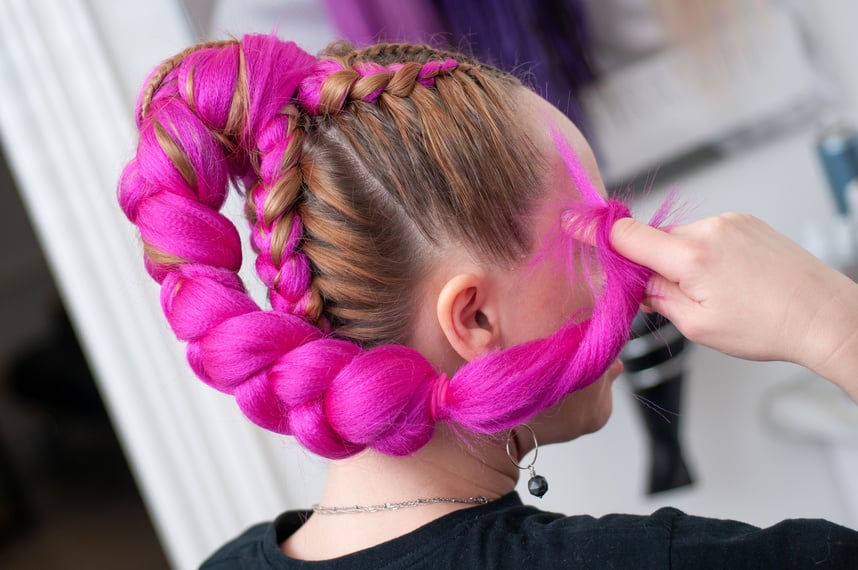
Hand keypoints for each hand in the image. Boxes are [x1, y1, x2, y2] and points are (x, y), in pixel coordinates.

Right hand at [610, 214, 857, 399]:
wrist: (825, 314)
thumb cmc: (768, 327)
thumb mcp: (698, 326)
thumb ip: (658, 298)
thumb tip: (636, 283)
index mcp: (692, 256)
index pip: (627, 235)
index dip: (595, 233)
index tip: (571, 224)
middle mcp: (709, 229)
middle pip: (654, 239)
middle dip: (653, 265)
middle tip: (674, 298)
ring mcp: (730, 220)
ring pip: (681, 237)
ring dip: (681, 261)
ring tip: (714, 292)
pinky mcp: (746, 221)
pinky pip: (706, 233)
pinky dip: (704, 253)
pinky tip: (728, 279)